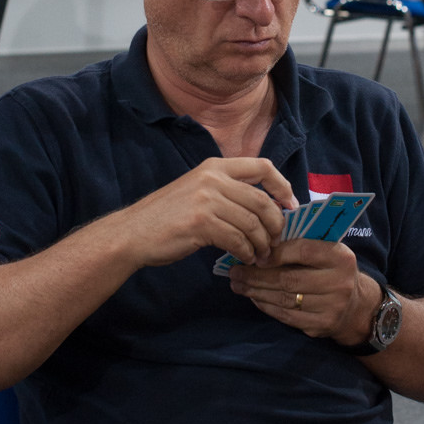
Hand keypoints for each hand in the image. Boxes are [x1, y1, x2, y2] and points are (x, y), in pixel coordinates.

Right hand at [118, 157, 298, 269]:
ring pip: (253, 223)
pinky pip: (238, 239)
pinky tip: (244, 258)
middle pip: (262, 200)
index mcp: (215, 166)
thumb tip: (265, 208)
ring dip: (262, 244)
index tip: (291, 206)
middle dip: (275, 225)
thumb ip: (227, 192)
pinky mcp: (201, 223)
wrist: (132, 233)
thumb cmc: (166, 216)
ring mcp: (206, 199)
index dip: (283, 186)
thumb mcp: (197, 190)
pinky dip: (246, 252)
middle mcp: (213, 178)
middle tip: (275, 242)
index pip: (262, 166)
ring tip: (261, 256)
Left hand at [228, 238, 380, 340]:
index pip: (302, 251)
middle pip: (289, 279)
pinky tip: (253, 297)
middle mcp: (339, 283)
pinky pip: (286, 316)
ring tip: (238, 284)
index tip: (253, 254)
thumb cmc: (331, 270)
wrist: (356, 305)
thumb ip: (301, 243)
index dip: (274, 253)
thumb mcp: (326, 250)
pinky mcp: (321, 325)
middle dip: (257, 275)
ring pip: (284, 299)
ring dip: (256, 291)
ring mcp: (332, 307)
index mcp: (340, 257)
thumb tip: (260, 238)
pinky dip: (266, 306)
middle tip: (235, 272)